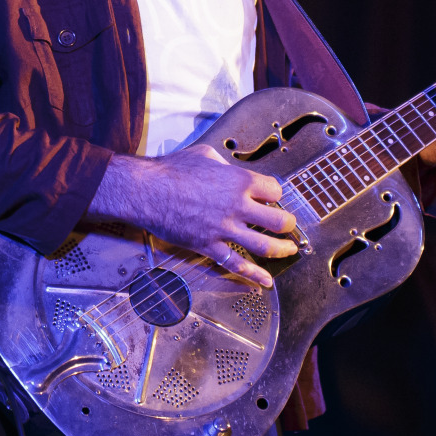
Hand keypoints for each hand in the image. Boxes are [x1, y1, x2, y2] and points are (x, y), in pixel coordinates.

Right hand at [86, 145, 296, 287]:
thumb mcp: (205, 155)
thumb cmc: (171, 170)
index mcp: (239, 181)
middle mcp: (237, 206)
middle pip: (279, 220)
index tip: (272, 197)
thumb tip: (232, 171)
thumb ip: (225, 165)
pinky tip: (265, 280)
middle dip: (288, 225)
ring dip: (281, 250)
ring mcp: (224, 228)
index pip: (275, 190)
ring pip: (264, 245)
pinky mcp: (208, 245)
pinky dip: (253, 274)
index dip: (275, 193)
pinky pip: (236, 263)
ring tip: (288, 250)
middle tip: (289, 226)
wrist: (146, 190)